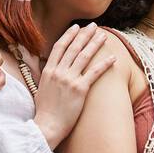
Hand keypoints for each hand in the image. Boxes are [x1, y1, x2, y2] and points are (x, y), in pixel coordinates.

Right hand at [33, 22, 113, 149]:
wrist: (47, 126)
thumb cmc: (44, 111)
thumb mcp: (40, 88)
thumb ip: (45, 75)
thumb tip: (48, 67)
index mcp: (48, 70)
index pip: (59, 47)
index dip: (69, 35)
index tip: (76, 27)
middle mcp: (58, 71)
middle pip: (74, 48)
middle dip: (84, 35)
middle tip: (93, 26)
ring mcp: (69, 79)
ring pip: (84, 56)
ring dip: (95, 44)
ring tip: (103, 35)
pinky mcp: (80, 89)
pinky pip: (94, 72)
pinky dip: (104, 64)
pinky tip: (113, 57)